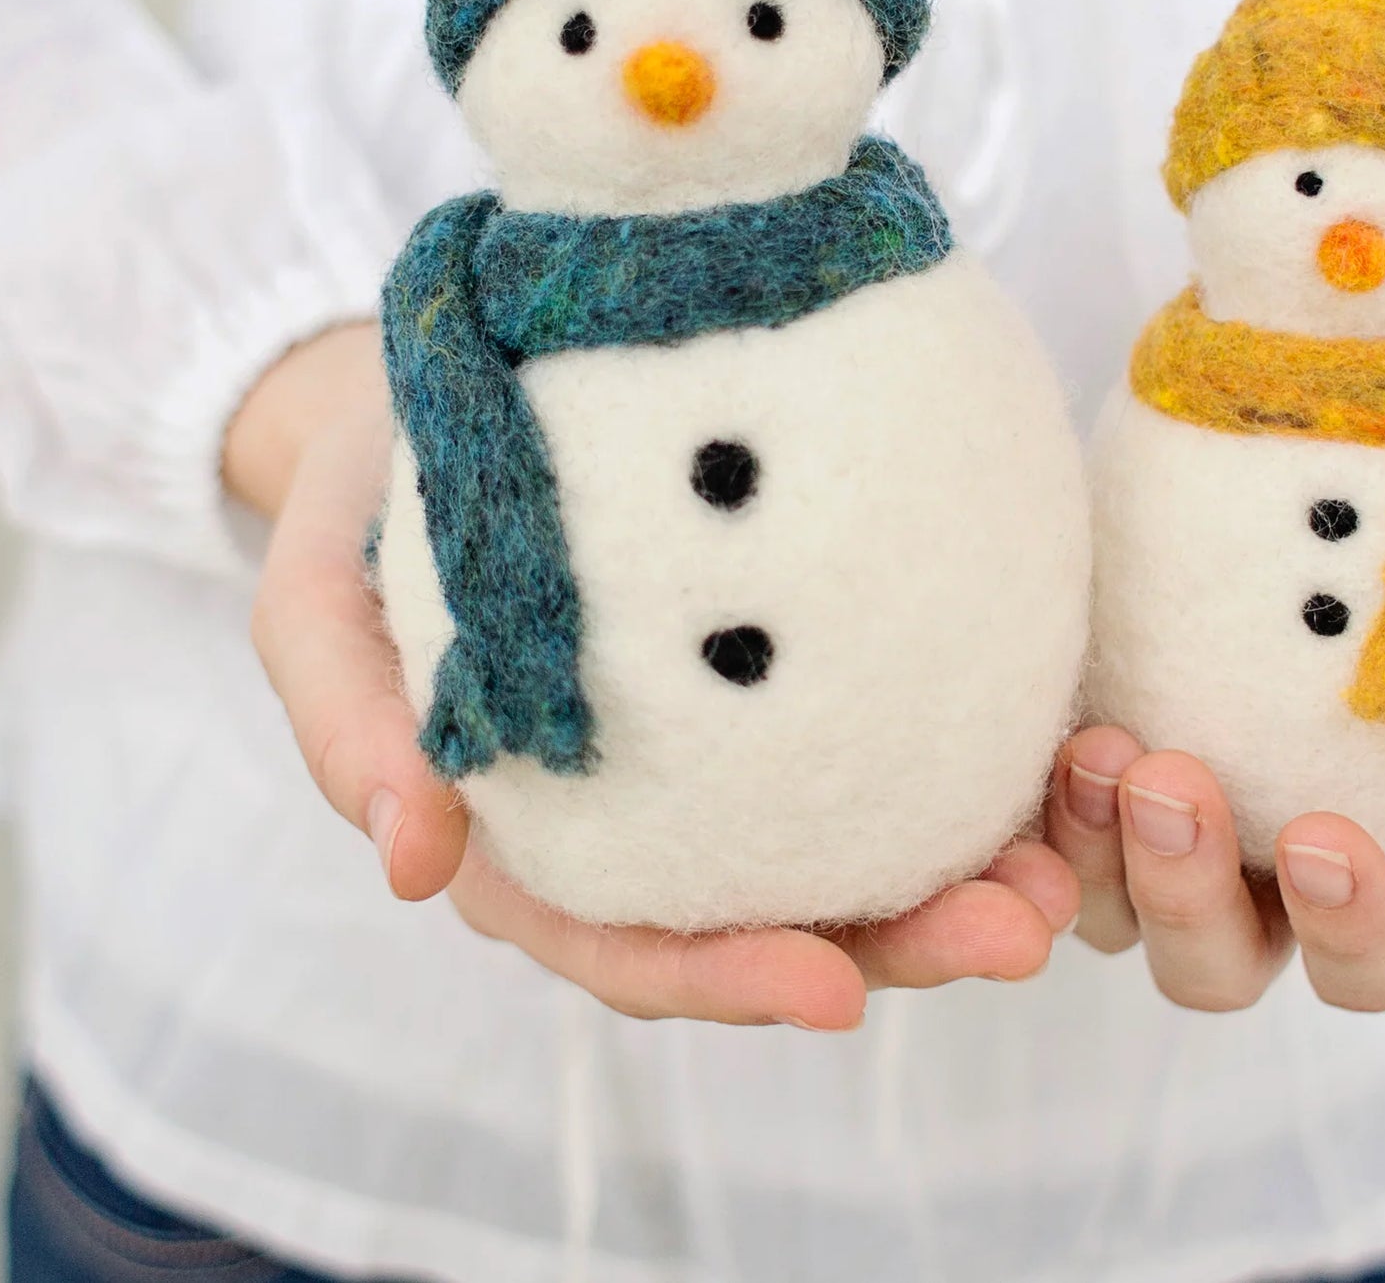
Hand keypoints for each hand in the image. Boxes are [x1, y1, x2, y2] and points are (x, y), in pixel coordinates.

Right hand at [228, 322, 1078, 1031]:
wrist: (421, 394)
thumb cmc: (363, 504)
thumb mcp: (315, 600)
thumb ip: (351, 722)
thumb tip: (413, 863)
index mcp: (540, 832)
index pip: (635, 941)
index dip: (727, 980)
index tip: (835, 989)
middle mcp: (649, 804)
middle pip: (779, 908)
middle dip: (903, 941)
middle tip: (1023, 923)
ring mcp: (727, 726)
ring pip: (854, 829)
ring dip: (964, 860)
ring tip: (1069, 852)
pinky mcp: (790, 640)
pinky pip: (883, 705)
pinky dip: (962, 737)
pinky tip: (1049, 722)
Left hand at [1045, 536, 1384, 1012]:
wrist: (1357, 397)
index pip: (1372, 953)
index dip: (1352, 929)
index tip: (1325, 836)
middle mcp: (1268, 854)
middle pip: (1220, 962)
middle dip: (1191, 901)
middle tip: (1177, 785)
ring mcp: (1167, 803)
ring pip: (1110, 906)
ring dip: (1096, 854)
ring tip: (1098, 748)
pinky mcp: (1088, 727)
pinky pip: (1035, 816)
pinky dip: (1033, 803)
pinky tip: (1049, 724)